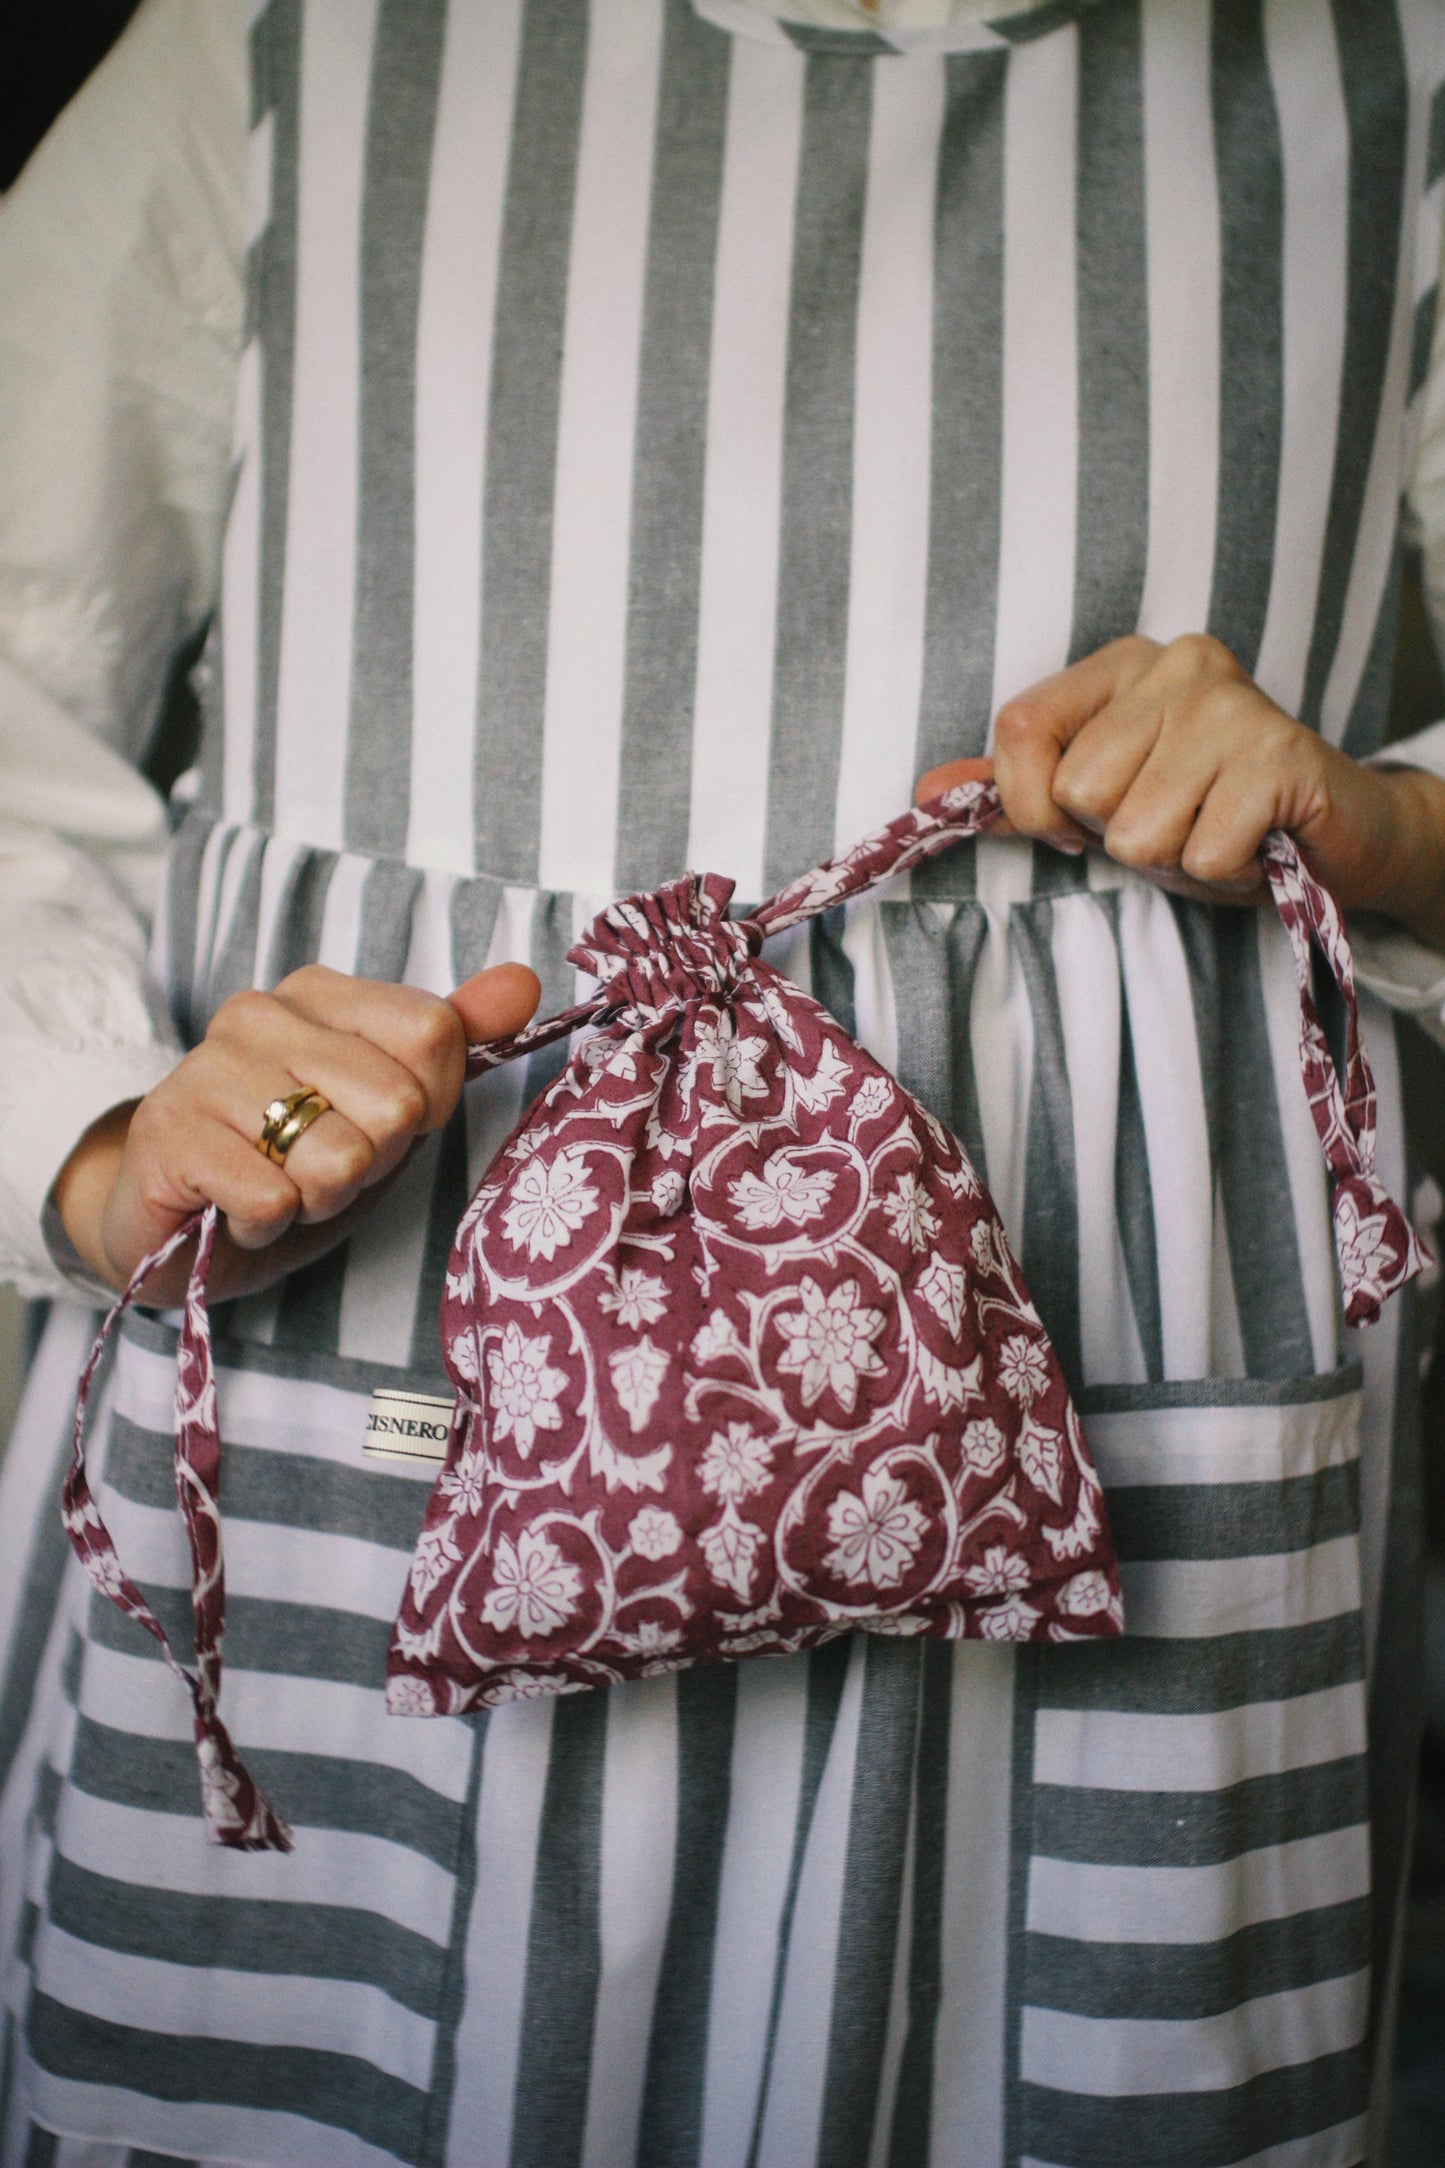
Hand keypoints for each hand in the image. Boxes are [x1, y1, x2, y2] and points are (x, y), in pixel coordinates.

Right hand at [52, 961, 539, 1304]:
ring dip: (319, 1199)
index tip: (375, 1123)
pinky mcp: (170, 1136)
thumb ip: (457, 1041)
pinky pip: (275, 1201)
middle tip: (317, 1165)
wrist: (170, 1219)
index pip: (435, 1035)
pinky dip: (268, 1226)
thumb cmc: (289, 1158)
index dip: (424, 1106)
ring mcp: (205, 1070)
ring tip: (280, 1186)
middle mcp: (258, 1013)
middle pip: (395, 1105)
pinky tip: (236, 1210)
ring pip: (339, 1158)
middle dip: (371, 1163)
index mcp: (319, 993)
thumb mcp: (387, 1103)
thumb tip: (525, 981)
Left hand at [916, 633, 1444, 939]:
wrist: (1332, 830)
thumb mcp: (1105, 798)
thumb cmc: (1209, 809)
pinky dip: (1220, 872)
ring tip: (1212, 830)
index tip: (1078, 821)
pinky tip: (1249, 843)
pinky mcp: (1281, 758)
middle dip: (1118, 836)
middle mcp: (1177, 664)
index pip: (1021, 725)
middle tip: (1175, 820)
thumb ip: (1018, 792)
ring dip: (1172, 857)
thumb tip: (925, 794)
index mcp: (1122, 664)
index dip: (1034, 799)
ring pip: (1136, 830)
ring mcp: (1234, 706)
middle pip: (1080, 789)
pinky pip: (1200, 854)